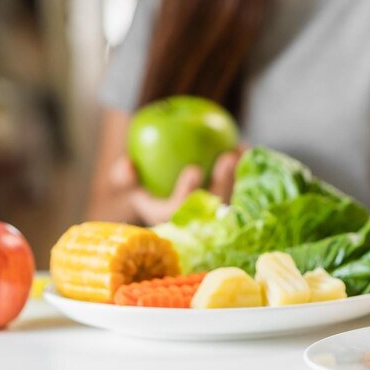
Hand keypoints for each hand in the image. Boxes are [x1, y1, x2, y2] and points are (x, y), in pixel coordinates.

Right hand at [110, 150, 240, 226]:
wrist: (168, 194)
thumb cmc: (149, 187)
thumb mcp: (131, 183)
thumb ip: (124, 176)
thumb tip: (129, 164)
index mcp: (173, 221)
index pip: (180, 212)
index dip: (187, 194)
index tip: (194, 169)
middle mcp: (198, 224)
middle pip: (214, 205)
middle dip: (223, 182)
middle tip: (227, 157)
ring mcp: (218, 218)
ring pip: (233, 196)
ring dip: (239, 174)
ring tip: (240, 148)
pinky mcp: (234, 210)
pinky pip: (243, 188)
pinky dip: (245, 168)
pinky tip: (245, 146)